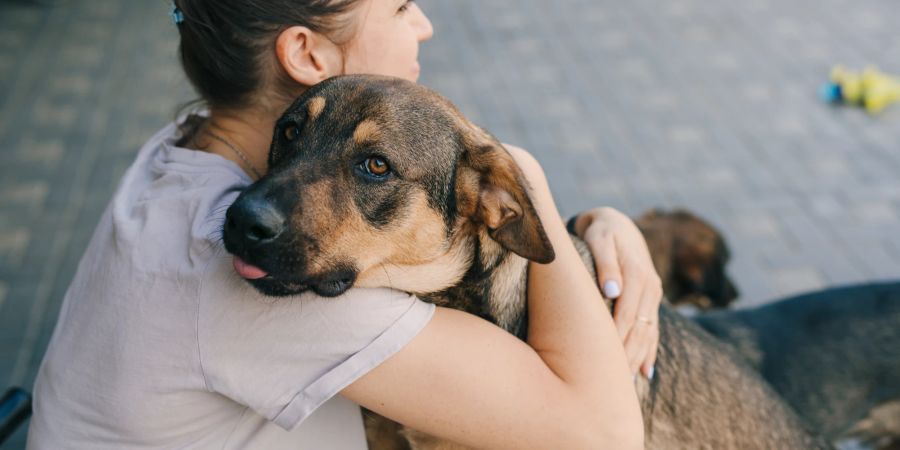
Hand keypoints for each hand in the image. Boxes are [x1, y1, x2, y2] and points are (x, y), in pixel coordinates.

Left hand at [571, 207, 661, 378]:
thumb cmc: (600, 232)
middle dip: (628, 356)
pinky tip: (645, 373)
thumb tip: (612, 291)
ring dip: (639, 359)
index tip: (604, 360)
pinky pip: (653, 330)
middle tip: (613, 384)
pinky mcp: (651, 301)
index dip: (616, 336)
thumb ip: (606, 263)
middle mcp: (651, 286)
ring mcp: (654, 295)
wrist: (616, 223)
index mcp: (638, 273)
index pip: (628, 312)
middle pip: (641, 328)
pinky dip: (650, 352)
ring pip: (648, 333)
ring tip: (626, 386)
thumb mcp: (599, 239)